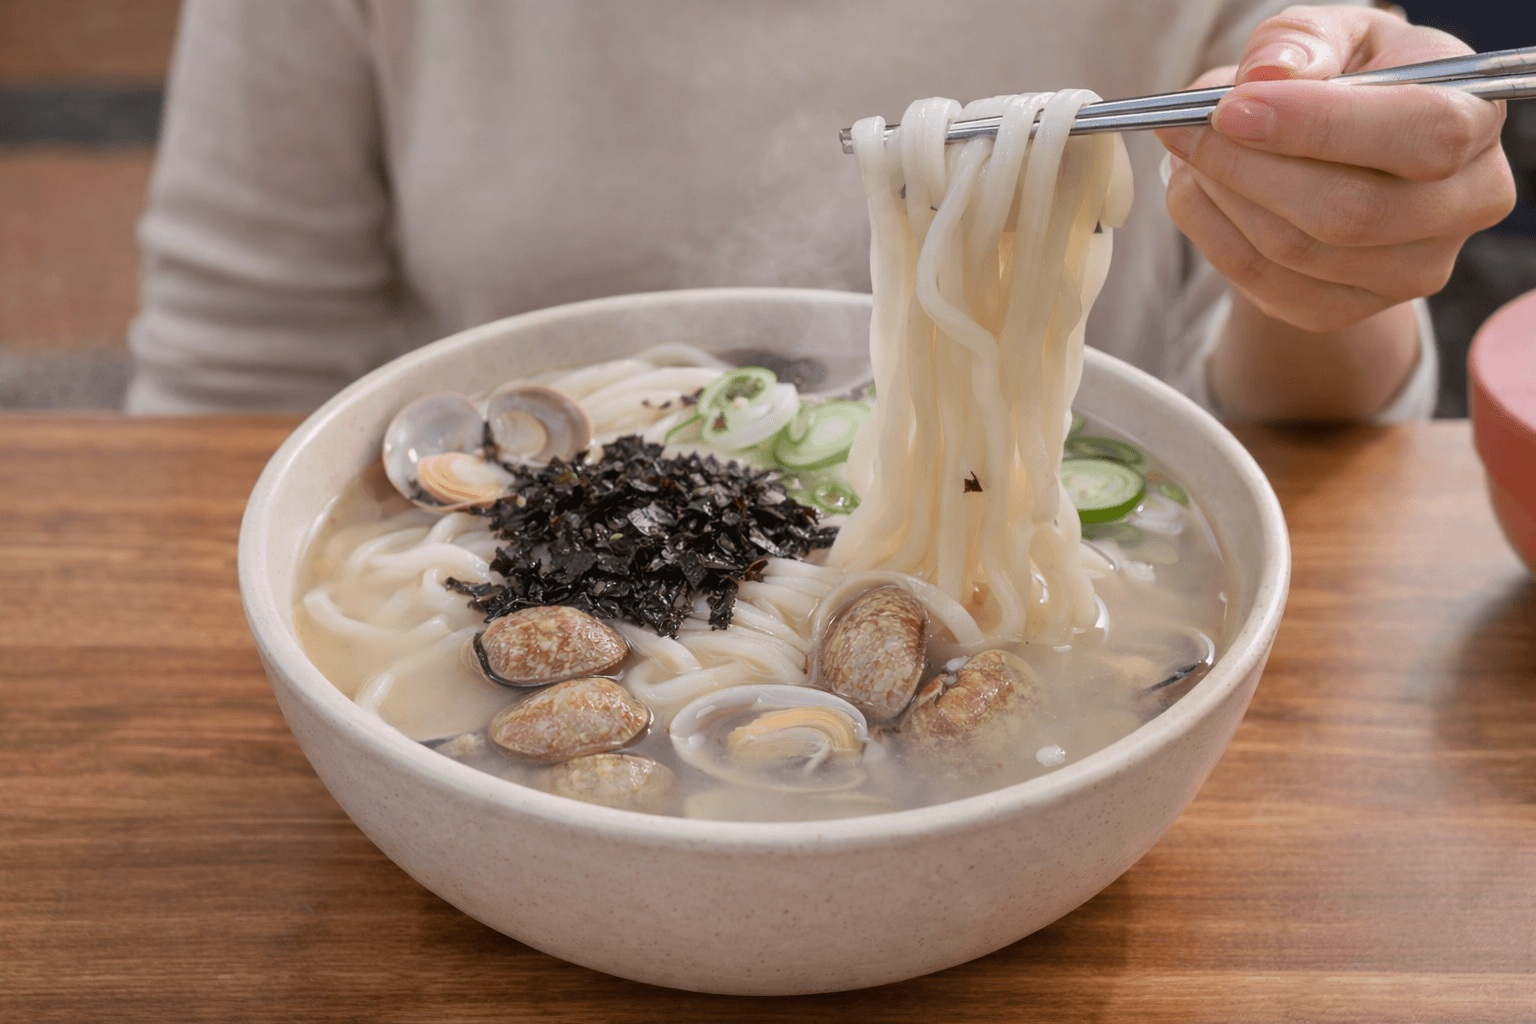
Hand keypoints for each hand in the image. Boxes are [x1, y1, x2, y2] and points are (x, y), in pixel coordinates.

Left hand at [1157, 5, 1515, 334]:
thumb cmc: (1349, 81)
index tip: (1231, 110)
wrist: (1344, 155)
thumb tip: (1267, 74)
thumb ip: (1302, 40)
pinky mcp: (1348, 307)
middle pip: (1349, 211)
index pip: (1418, 134)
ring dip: (1220, 199)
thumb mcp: (1334, 36)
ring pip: (1296, 250)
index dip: (1317, 125)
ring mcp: (1411, 270)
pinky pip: (1265, 284)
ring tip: (1189, 152)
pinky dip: (1212, 235)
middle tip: (1186, 130)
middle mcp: (1464, 205)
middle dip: (1246, 168)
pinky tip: (1198, 192)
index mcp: (1476, 119)